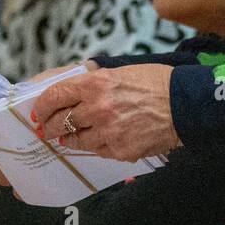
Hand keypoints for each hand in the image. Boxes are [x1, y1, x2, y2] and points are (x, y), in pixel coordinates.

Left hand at [32, 64, 178, 161]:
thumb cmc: (156, 83)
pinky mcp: (120, 151)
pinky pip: (98, 151)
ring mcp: (108, 132)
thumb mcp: (120, 73)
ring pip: (76, 140)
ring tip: (71, 136)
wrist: (186, 105)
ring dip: (71, 138)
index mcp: (96, 83)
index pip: (55, 95)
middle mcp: (98, 108)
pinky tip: (101, 140)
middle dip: (49, 126)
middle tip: (46, 129)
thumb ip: (93, 84)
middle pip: (60, 122)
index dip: (42, 105)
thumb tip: (68, 94)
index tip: (39, 111)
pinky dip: (97, 146)